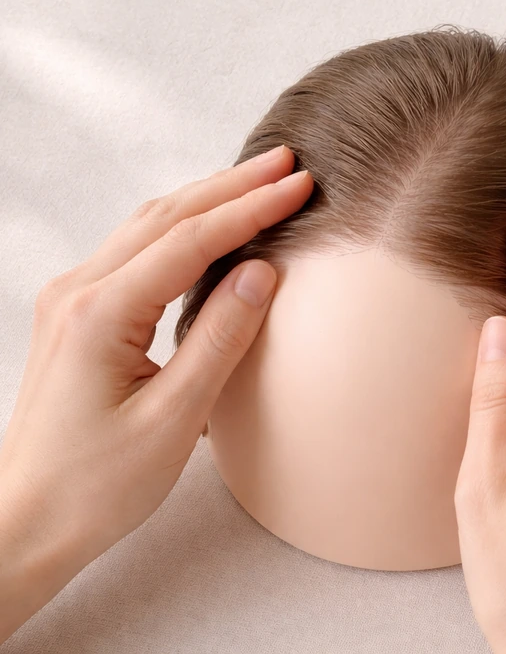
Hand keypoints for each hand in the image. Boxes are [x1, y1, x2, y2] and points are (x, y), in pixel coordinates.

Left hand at [0, 146, 312, 640]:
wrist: (26, 522)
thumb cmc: (95, 485)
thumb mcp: (174, 419)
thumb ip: (220, 338)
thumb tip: (263, 272)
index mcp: (101, 314)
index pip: (191, 241)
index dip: (251, 209)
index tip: (299, 186)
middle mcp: (79, 293)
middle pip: (166, 217)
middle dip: (231, 185)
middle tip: (287, 163)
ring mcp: (72, 301)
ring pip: (148, 227)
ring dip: (207, 199)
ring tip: (258, 181)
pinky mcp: (78, 316)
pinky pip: (135, 252)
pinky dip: (182, 229)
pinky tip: (210, 228)